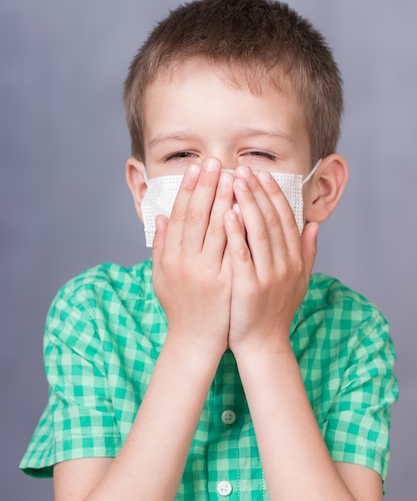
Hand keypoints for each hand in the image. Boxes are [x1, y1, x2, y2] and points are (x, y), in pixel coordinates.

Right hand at [152, 158, 233, 359]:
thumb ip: (161, 246)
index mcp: (170, 256)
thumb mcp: (161, 276)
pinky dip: (238, 227)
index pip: (179, 214)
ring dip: (224, 199)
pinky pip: (233, 248)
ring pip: (216, 228)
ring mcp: (206, 271)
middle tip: (215, 160)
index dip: (187, 189)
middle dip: (206, 186)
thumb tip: (160, 216)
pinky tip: (244, 207)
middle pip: (197, 215)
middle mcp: (185, 261)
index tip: (196, 167)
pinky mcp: (225, 281)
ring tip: (233, 175)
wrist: (195, 340)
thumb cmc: (180, 306)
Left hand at [225, 166, 318, 355]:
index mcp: (294, 260)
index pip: (285, 218)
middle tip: (243, 168)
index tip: (261, 173)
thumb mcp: (298, 281)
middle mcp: (285, 264)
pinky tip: (226, 212)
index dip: (273, 194)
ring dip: (247, 203)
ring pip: (259, 231)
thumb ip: (307, 252)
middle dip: (257, 191)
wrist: (262, 343)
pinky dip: (236, 231)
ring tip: (234, 180)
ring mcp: (268, 275)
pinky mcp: (249, 286)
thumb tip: (314, 225)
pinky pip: (242, 253)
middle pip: (272, 219)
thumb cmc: (275, 310)